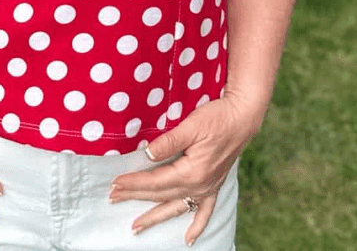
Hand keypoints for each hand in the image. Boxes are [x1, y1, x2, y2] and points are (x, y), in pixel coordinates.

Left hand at [109, 94, 262, 245]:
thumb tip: (147, 155)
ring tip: (136, 227)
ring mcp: (207, 187)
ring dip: (155, 217)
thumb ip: (168, 142)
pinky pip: (204, 211)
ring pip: (175, 207)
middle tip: (113, 198)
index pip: (154, 181)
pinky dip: (197, 226)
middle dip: (135, 196)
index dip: (133, 182)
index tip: (114, 183)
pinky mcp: (214, 185)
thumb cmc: (217, 117)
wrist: (243, 118)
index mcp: (191, 172)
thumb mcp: (191, 126)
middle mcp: (199, 185)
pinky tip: (188, 239)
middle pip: (160, 195)